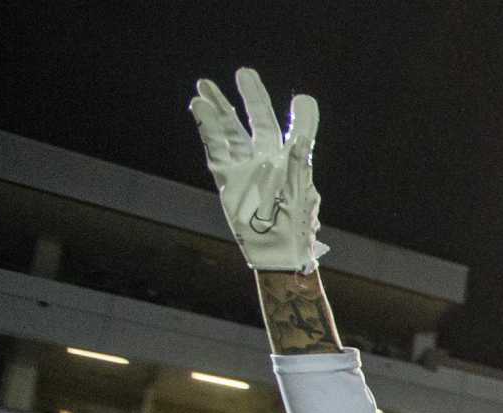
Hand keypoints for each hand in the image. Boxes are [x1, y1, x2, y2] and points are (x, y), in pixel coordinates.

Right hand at [190, 68, 327, 273]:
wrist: (275, 251)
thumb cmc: (293, 220)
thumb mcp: (301, 180)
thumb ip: (301, 144)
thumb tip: (304, 108)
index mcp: (292, 162)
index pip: (294, 130)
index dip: (298, 115)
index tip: (301, 99)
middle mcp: (268, 160)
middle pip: (258, 122)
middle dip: (251, 98)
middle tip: (244, 72)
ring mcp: (246, 168)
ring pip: (231, 131)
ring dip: (220, 110)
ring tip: (204, 86)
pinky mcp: (227, 178)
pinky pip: (215, 148)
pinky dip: (207, 128)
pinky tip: (199, 108)